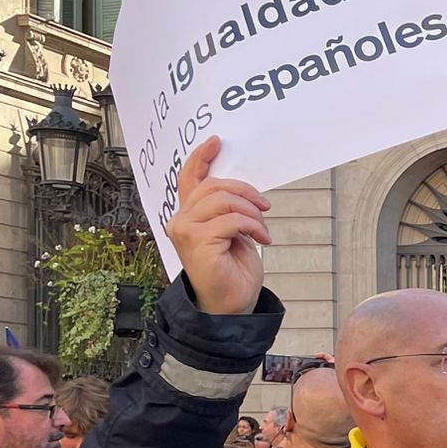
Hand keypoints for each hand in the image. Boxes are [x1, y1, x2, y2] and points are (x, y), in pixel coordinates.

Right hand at [169, 137, 269, 316]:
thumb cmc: (233, 271)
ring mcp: (185, 230)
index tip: (216, 142)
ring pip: (224, 201)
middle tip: (265, 208)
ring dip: (253, 213)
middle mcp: (181, 220)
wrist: (231, 305)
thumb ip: (228, 210)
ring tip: (263, 230)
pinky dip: (253, 227)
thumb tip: (242, 190)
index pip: (190, 179)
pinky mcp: (197, 242)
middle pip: (215, 186)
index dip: (202, 158)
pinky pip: (232, 220)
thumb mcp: (234, 233)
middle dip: (246, 193)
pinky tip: (263, 240)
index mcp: (190, 215)